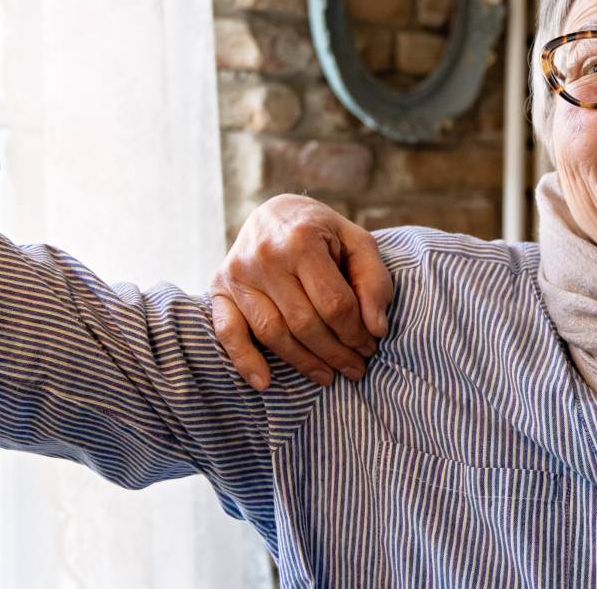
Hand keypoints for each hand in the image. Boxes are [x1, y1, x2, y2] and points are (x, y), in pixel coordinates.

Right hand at [209, 194, 392, 389]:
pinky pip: (228, 331)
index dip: (356, 332)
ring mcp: (237, 274)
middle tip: (356, 368)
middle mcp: (264, 256)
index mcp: (301, 240)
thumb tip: (377, 329)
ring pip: (272, 333)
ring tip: (328, 377)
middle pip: (304, 323)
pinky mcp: (219, 289)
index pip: (334, 303)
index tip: (371, 345)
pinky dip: (244, 360)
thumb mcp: (358, 242)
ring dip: (303, 362)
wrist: (275, 214)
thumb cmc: (323, 232)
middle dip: (336, 352)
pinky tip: (265, 382)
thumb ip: (373, 281)